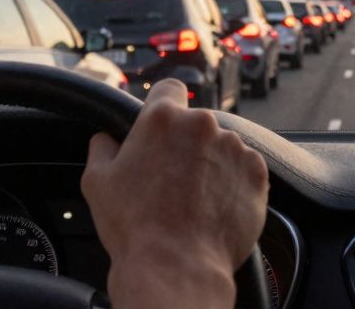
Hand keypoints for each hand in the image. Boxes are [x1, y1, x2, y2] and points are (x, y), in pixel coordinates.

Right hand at [82, 78, 268, 307]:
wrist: (177, 266)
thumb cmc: (134, 225)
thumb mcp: (97, 181)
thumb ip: (102, 147)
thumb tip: (105, 138)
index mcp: (162, 118)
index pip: (170, 89)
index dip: (164, 106)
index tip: (163, 128)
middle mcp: (203, 125)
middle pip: (196, 124)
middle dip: (187, 144)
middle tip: (172, 178)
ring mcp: (234, 148)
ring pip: (222, 146)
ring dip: (212, 163)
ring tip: (195, 199)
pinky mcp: (257, 174)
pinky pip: (244, 169)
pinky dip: (233, 182)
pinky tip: (215, 206)